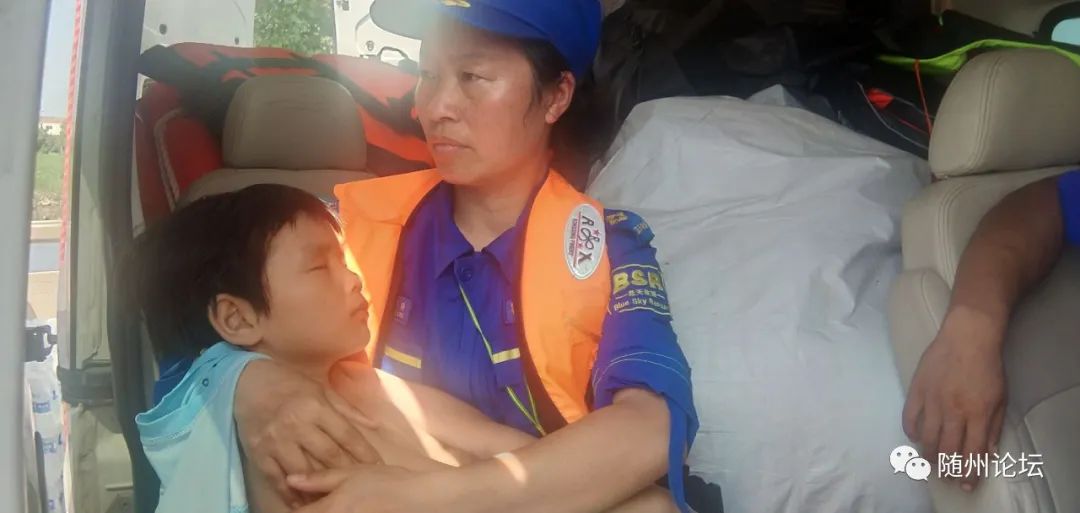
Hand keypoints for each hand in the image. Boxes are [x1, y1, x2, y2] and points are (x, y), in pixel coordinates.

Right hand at [235, 360, 382, 505]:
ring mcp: (277, 441)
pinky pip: (278, 480)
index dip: (365, 453)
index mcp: (315, 406)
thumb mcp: (321, 389)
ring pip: (305, 472)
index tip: (378, 466)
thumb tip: (374, 425)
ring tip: (337, 499)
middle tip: (364, 485)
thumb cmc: (289, 385)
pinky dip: (291, 494)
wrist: (246, 383)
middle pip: (329, 456)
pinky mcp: (260, 454)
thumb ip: (347, 409)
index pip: (346, 435)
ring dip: (321, 489)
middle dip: (349, 473)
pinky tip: (304, 503)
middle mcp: (297, 424)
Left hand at [288, 466, 428, 512]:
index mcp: (330, 509)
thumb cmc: (388, 482)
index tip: (298, 503)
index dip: (294, 509)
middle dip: (309, 512)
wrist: (421, 500)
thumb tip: (290, 479)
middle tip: (318, 503)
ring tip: (340, 505)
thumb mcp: (352, 473)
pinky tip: (351, 509)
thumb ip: (319, 479)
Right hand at [903, 309, 1006, 490]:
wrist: (967, 336)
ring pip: (927, 437)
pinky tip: (916, 437)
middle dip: (946, 469)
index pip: (972, 452)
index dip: (969, 472)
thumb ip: (993, 427)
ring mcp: (932, 401)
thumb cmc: (988, 367)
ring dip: (928, 454)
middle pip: (946, 449)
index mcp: (977, 414)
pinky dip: (911, 431)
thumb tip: (986, 452)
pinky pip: (909, 417)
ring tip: (930, 462)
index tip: (966, 484)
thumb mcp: (1000, 399)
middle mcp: (953, 411)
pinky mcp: (917, 389)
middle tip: (945, 476)